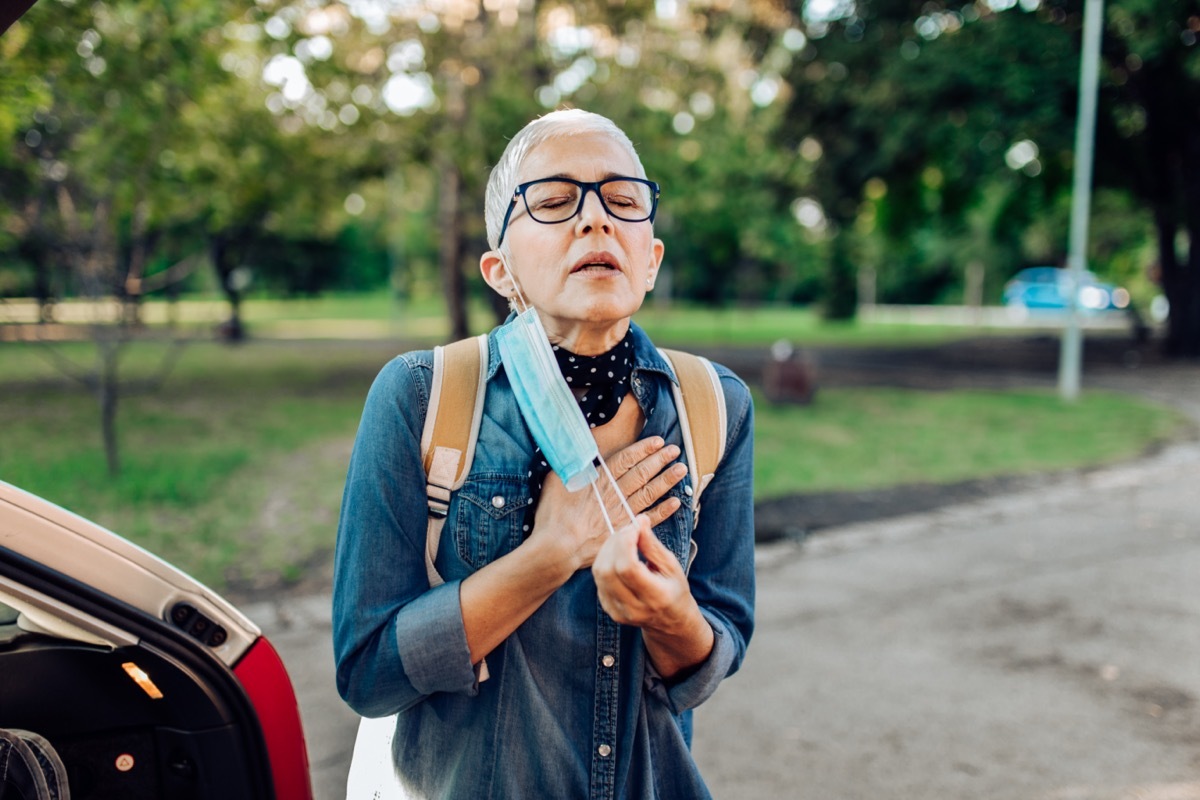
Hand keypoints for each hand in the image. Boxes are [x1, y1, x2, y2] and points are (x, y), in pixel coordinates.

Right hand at [529, 437, 685, 572]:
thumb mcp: (556, 479)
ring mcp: (622, 513)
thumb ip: (573, 464)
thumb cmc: (553, 514)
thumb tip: (581, 450)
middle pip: (642, 473)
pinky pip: (649, 519)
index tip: (658, 442)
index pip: (627, 459)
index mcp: (600, 480)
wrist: (557, 547)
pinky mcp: (624, 531)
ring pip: (650, 493)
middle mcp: (615, 494)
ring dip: (667, 480)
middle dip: (660, 460)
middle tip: (675, 450)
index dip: (644, 449)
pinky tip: (675, 502)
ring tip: (681, 470)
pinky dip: (664, 511)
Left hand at [591, 514, 689, 628]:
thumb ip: (652, 545)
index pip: (628, 568)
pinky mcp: (608, 609)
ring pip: (599, 573)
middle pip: (608, 570)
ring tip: (622, 541)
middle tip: (627, 530)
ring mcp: (618, 611)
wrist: (670, 621)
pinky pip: (598, 580)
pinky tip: (618, 556)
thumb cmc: (674, 590)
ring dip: (607, 550)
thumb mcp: (671, 566)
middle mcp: (634, 608)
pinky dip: (605, 561)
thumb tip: (639, 521)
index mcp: (655, 597)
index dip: (625, 542)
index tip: (634, 527)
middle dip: (614, 543)